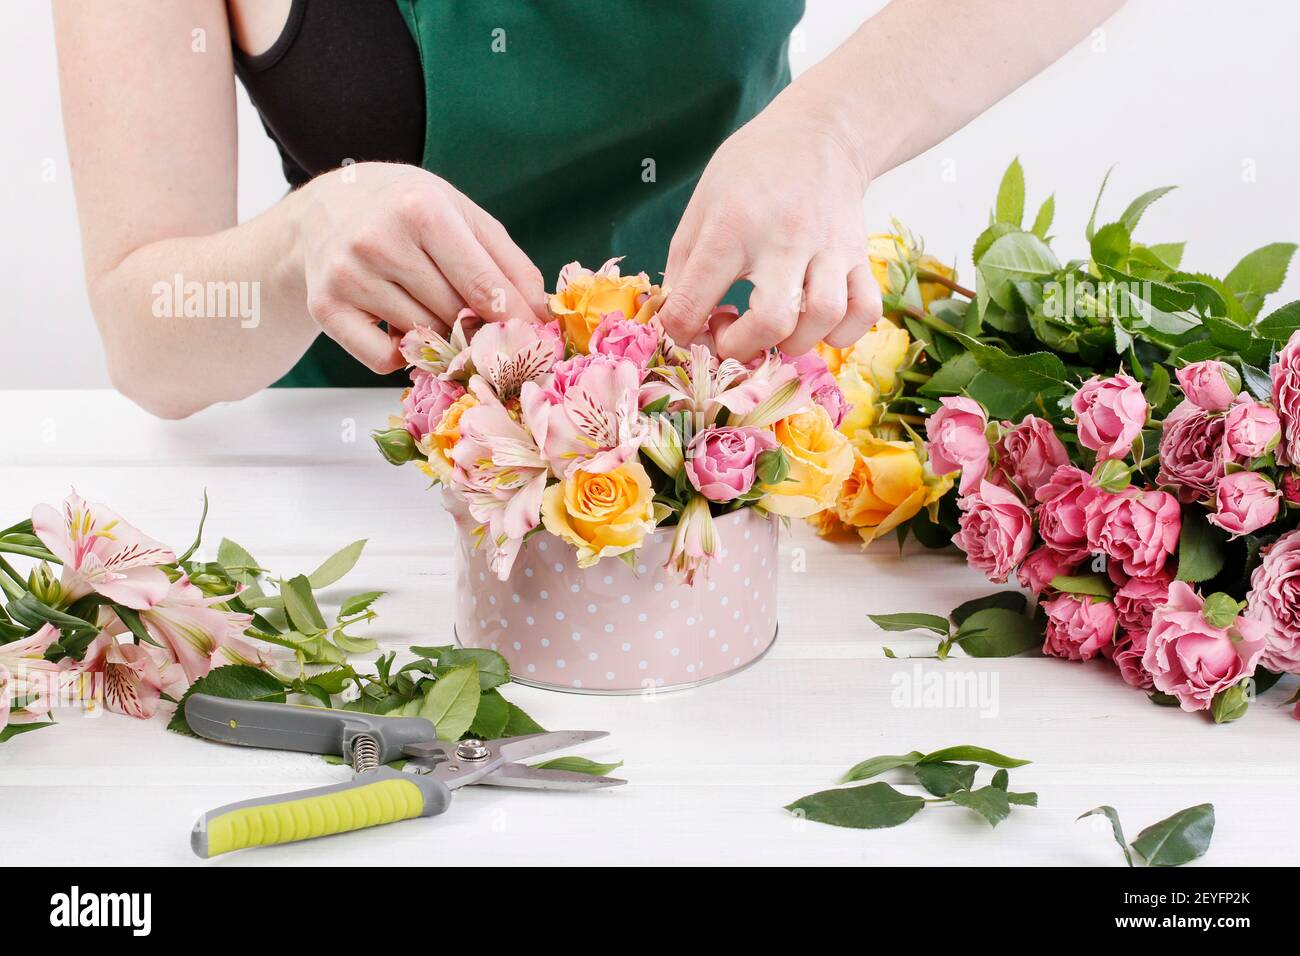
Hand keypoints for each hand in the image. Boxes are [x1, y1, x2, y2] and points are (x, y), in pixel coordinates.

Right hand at [295, 162, 546, 372]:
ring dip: (439, 337)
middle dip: (475, 325)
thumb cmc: (406, 211)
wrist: (326, 209)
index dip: (516, 320)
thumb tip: (542, 315)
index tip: (538, 341)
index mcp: (422, 210)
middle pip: (455, 316)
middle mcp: (379, 241)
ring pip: (423, 338)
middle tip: (478, 319)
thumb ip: (508, 263)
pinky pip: (384, 359)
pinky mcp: (325, 308)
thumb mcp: (461, 214)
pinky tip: (397, 323)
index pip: (483, 285)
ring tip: (429, 305)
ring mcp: (349, 276)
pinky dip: (401, 354)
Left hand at [660, 101, 881, 360]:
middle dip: (742, 347)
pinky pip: (864, 313)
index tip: (687, 329)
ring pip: (823, 319)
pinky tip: (817, 326)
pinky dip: (842, 334)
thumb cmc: (752, 171)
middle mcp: (784, 238)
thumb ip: (684, 266)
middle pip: (772, 321)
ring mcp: (829, 248)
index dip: (680, 332)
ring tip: (774, 328)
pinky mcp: (860, 255)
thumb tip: (676, 323)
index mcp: (732, 226)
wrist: (820, 132)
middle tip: (731, 332)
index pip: (694, 301)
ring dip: (793, 343)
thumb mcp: (701, 206)